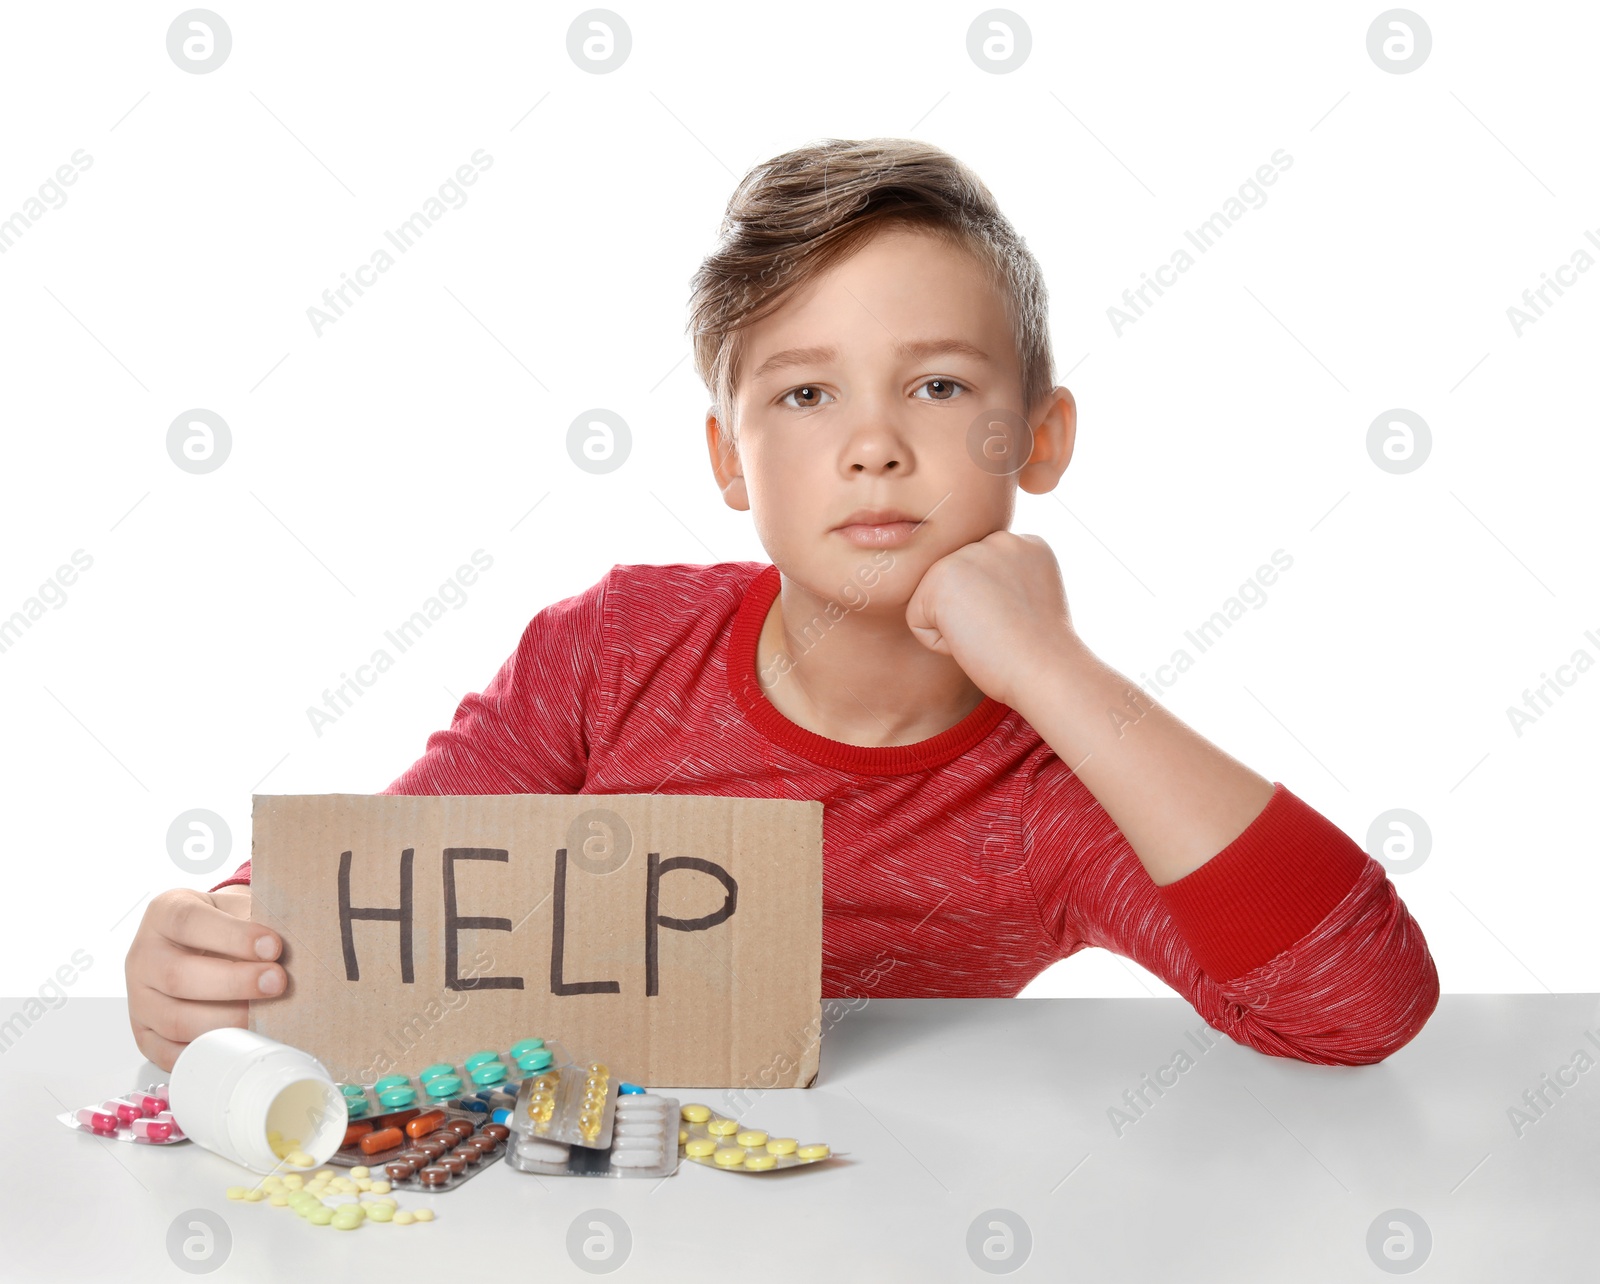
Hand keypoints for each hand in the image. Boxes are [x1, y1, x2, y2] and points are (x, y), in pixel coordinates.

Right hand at [125, 887, 283, 1070]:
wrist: (202, 943)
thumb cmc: (227, 924)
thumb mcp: (239, 908)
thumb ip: (260, 920)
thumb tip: (299, 946)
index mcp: (164, 914)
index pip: (189, 922)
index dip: (234, 936)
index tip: (274, 946)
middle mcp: (143, 956)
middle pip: (178, 976)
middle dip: (235, 983)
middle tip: (278, 983)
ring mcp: (139, 999)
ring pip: (175, 1019)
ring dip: (226, 1022)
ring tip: (266, 1018)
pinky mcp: (144, 1034)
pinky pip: (169, 1054)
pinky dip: (207, 1053)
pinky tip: (241, 1043)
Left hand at [904, 531, 1079, 710]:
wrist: (1045, 669)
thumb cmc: (1039, 656)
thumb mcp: (1030, 604)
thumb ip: (1004, 584)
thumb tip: (971, 595)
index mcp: (1025, 544)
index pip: (980, 578)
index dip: (994, 612)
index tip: (1020, 625)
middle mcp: (998, 538)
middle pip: (955, 586)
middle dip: (972, 617)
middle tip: (1006, 632)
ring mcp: (969, 553)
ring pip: (934, 600)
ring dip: (956, 628)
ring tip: (992, 635)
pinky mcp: (941, 575)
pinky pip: (917, 618)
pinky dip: (939, 642)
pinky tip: (974, 639)